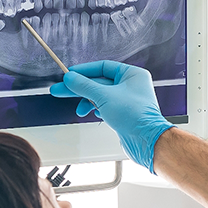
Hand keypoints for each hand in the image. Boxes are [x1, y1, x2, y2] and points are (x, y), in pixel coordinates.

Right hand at [49, 61, 174, 172]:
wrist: (146, 141)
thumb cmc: (136, 117)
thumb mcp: (104, 96)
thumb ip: (84, 86)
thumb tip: (71, 78)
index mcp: (132, 75)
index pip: (103, 66)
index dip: (85, 70)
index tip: (70, 74)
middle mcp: (131, 86)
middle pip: (99, 82)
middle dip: (80, 88)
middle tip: (61, 89)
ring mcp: (128, 101)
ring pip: (101, 96)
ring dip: (88, 102)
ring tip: (79, 109)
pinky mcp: (124, 114)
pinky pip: (105, 107)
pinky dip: (97, 110)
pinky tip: (93, 113)